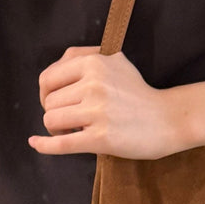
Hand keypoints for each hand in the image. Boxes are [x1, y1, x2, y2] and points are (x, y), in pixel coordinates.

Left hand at [29, 47, 184, 158]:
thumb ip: (84, 58)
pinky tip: (35, 143)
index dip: (47, 93)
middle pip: (49, 102)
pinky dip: (45, 145)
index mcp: (94, 62)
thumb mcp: (115, 62)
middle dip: (55, 112)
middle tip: (72, 120)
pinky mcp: (101, 137)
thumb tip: (52, 75)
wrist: (168, 119)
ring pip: (52, 120)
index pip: (48, 78)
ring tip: (76, 130)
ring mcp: (97, 111)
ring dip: (58, 129)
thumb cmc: (139, 94)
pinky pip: (61, 143)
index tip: (57, 102)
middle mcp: (94, 83)